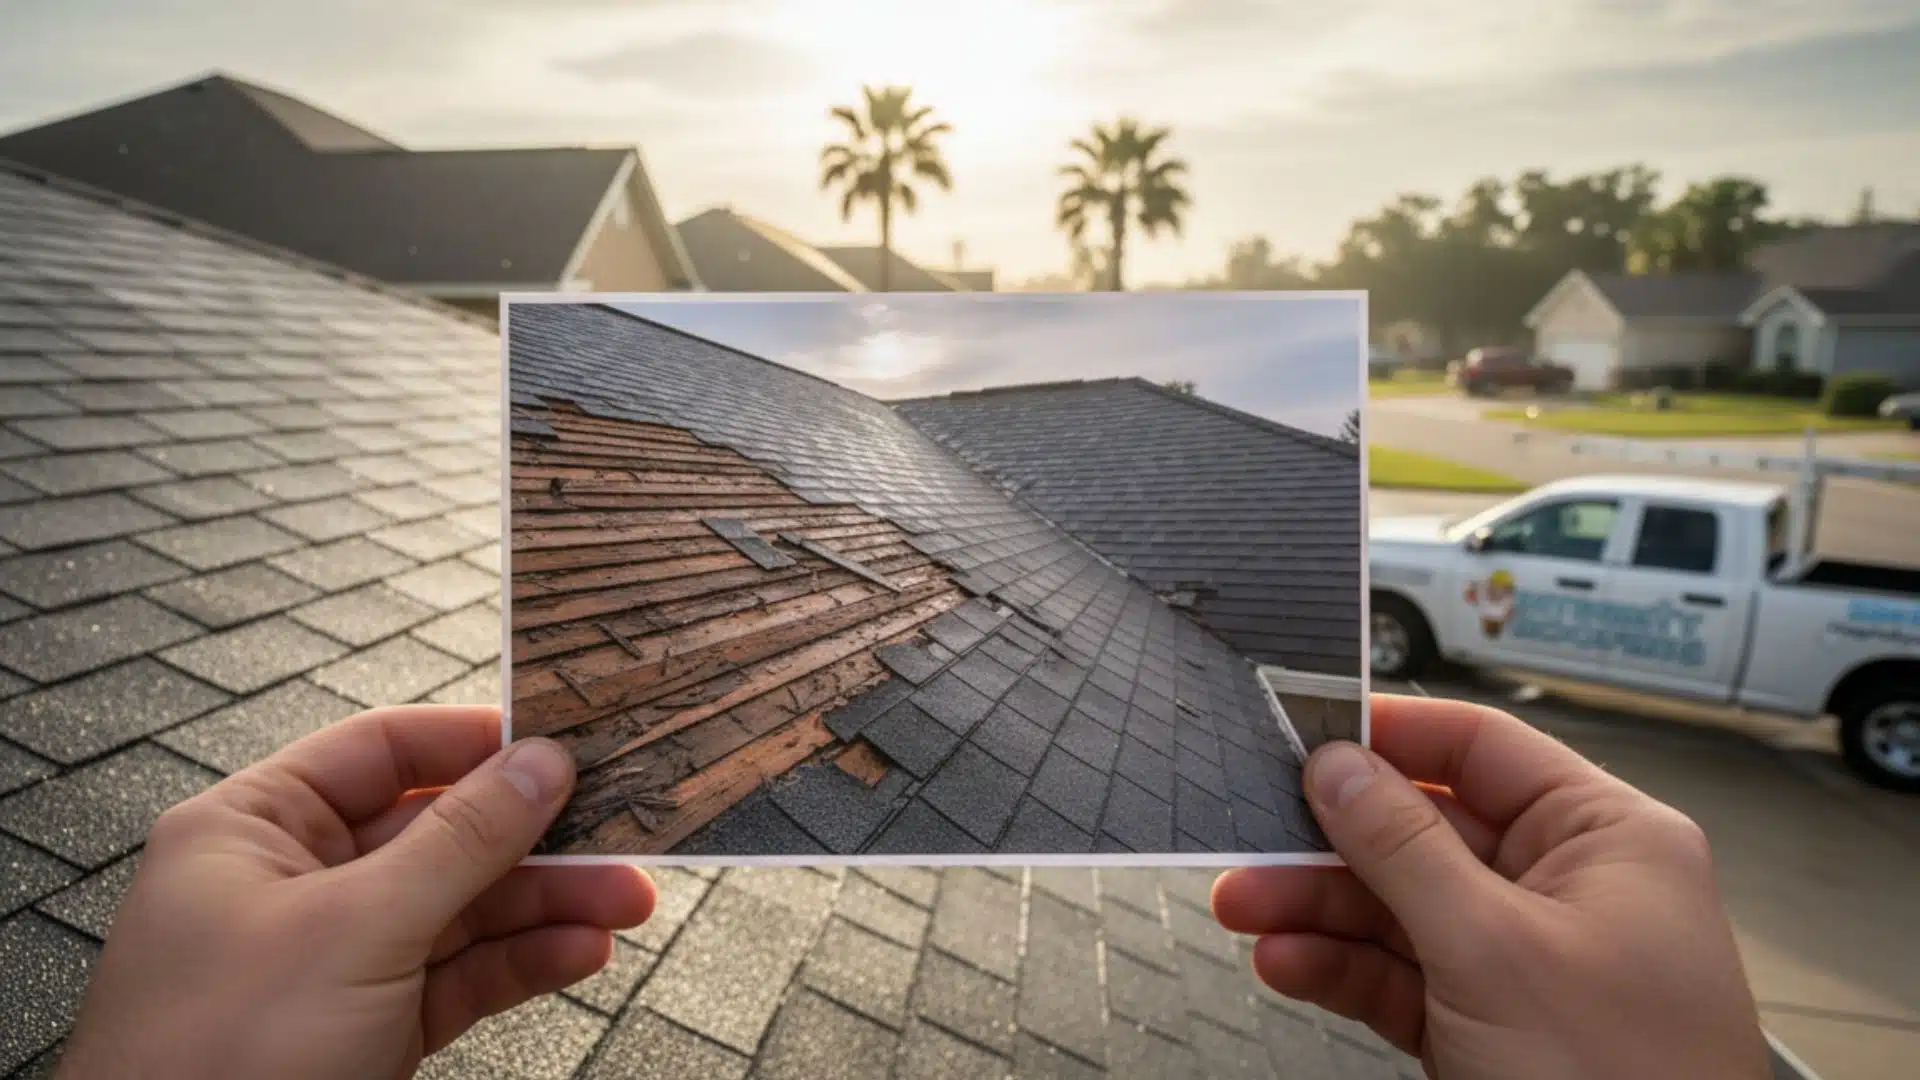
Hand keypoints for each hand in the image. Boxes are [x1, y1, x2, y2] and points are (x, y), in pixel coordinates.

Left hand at [55, 706, 654, 1079]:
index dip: (473, 743)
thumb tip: (539, 763)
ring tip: (624, 902)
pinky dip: (520, 963)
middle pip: (436, 833)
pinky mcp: (365, 1026)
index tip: (560, 743)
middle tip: (616, 832)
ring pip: (459, 909)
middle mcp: (289, 884)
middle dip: (533, 839)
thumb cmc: (214, 1060)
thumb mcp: (355, 929)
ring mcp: (330, 960)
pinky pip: (457, 975)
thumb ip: (460, 841)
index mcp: (250, 830)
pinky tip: (577, 952)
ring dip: (544, 905)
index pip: (379, 752)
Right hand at [1213, 694, 1769, 1079]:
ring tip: (1247, 911)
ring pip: (1401, 906)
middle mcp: (1569, 888)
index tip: (1306, 734)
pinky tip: (1288, 964)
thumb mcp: (1495, 950)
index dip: (1391, 737)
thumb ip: (1405, 851)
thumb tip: (1341, 767)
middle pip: (1425, 831)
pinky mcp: (1490, 1023)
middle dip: (1330, 842)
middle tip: (1252, 840)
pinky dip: (1343, 968)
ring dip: (1319, 909)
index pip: (1482, 750)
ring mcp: (1527, 960)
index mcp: (1607, 839)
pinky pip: (1402, 973)